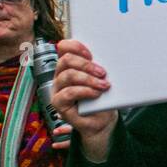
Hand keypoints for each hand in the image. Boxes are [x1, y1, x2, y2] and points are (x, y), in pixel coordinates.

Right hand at [53, 39, 118, 161]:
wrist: (101, 120)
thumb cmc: (101, 98)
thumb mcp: (102, 79)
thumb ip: (99, 67)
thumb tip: (108, 56)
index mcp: (69, 65)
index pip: (64, 47)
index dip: (76, 46)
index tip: (91, 54)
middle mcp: (60, 75)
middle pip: (66, 60)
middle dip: (86, 65)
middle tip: (103, 72)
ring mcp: (58, 89)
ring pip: (68, 75)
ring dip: (88, 79)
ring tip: (103, 85)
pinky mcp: (58, 102)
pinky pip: (69, 92)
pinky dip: (85, 91)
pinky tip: (96, 93)